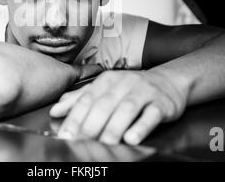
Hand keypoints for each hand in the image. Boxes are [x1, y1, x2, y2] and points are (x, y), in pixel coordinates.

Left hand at [50, 69, 190, 144]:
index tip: (66, 135)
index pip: (87, 99)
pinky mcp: (161, 104)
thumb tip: (55, 110)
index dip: (75, 117)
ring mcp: (144, 92)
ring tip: (104, 144)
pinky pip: (150, 115)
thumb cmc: (132, 88)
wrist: (168, 81)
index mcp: (107, 81)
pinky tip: (131, 138)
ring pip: (126, 109)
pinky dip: (140, 127)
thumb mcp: (105, 88)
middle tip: (81, 143)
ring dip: (114, 128)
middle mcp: (124, 84)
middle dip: (91, 126)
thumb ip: (80, 98)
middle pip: (104, 105)